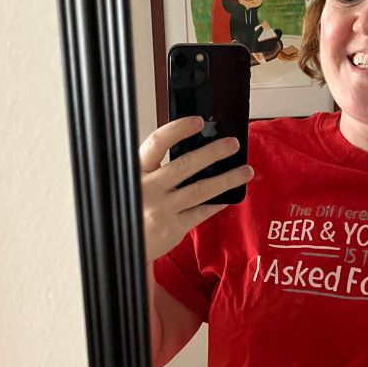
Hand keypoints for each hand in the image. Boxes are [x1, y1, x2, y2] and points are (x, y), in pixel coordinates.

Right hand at [139, 115, 253, 262]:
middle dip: (213, 152)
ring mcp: (161, 209)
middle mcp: (148, 189)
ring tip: (245, 171)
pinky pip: (201, 212)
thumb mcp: (133, 182)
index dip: (179, 129)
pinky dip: (217, 203)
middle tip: (232, 144)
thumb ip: (154, 167)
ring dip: (227, 179)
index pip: (157, 143)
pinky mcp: (172, 228)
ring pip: (200, 189)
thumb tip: (192, 148)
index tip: (198, 122)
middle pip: (185, 165)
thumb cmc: (132, 207)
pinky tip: (228, 196)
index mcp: (136, 171)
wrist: (122, 245)